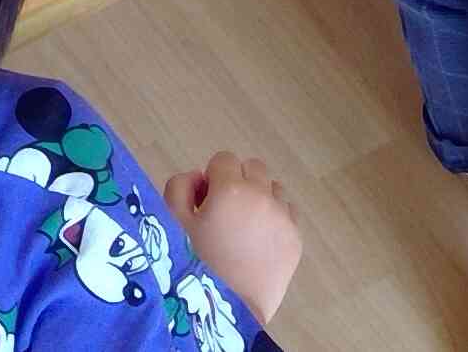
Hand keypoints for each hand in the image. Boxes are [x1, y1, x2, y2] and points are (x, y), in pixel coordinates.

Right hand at [166, 151, 301, 324]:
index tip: (206, 202)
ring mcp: (283, 217)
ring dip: (259, 197)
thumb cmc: (194, 265)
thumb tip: (199, 177)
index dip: (212, 179)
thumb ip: (180, 187)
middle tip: (224, 212)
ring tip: (243, 227)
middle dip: (237, 182)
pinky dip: (275, 217)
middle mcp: (262, 196)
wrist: (228, 309)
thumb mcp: (172, 222)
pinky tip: (259, 240)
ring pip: (273, 188)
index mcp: (231, 189)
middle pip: (253, 168)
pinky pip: (288, 212)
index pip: (224, 159)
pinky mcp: (295, 238)